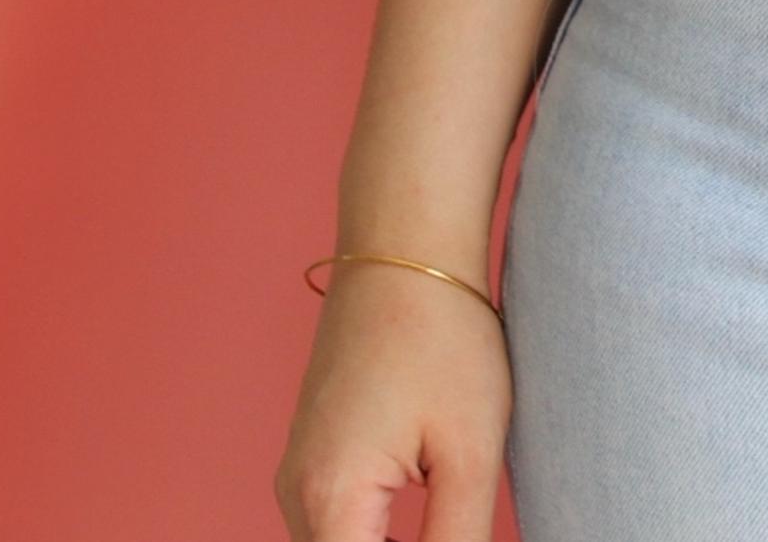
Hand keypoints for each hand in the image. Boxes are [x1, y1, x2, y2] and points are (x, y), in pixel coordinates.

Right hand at [274, 263, 510, 541]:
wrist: (405, 254)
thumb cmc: (443, 338)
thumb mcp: (470, 452)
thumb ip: (458, 539)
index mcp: (330, 498)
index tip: (453, 538)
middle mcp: (297, 494)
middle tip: (456, 527)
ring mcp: (298, 475)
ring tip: (448, 523)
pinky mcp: (313, 458)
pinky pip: (335, 524)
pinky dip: (373, 536)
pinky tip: (426, 523)